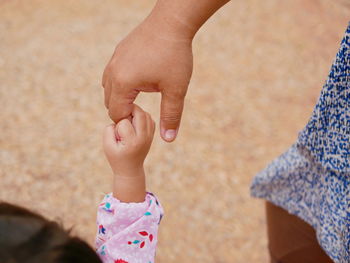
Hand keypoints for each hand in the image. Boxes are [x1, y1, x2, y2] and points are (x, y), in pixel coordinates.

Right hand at [102, 13, 192, 141]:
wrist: (171, 23)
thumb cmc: (175, 57)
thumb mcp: (176, 90)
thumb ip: (171, 116)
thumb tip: (168, 139)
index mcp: (123, 83)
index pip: (116, 113)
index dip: (129, 121)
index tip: (145, 119)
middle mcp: (113, 72)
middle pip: (109, 102)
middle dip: (123, 111)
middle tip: (144, 110)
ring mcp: (114, 60)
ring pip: (108, 88)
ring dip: (120, 97)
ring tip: (141, 97)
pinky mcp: (119, 52)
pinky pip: (112, 74)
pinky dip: (121, 83)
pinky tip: (139, 81)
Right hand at [103, 105, 154, 176]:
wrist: (130, 168)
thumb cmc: (116, 156)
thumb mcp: (107, 145)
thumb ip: (109, 129)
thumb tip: (121, 114)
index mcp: (133, 142)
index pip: (124, 121)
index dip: (116, 124)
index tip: (116, 135)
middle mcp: (144, 137)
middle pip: (138, 112)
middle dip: (127, 112)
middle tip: (122, 123)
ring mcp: (150, 135)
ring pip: (144, 113)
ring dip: (134, 114)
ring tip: (128, 125)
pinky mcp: (152, 132)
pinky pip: (148, 117)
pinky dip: (140, 117)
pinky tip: (134, 125)